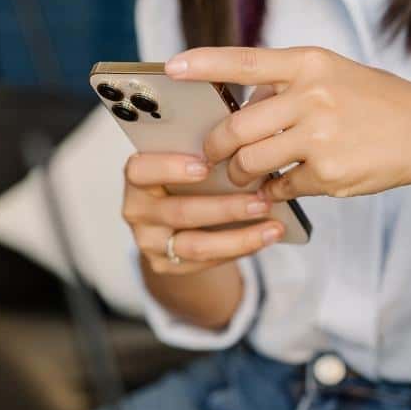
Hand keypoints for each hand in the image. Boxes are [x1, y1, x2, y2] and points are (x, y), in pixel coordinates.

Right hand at [123, 152, 283, 276]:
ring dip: (240, 237)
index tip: (206, 164)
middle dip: (226, 208)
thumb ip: (202, 154)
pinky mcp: (164, 264)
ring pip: (196, 246)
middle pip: (180, 212)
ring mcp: (149, 241)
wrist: (171, 218)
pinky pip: (206, 262)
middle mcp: (137, 211)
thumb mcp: (184, 160)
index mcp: (137, 177)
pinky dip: (240, 250)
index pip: (140, 171)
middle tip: (262, 200)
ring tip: (273, 227)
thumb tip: (244, 144)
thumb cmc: (184, 178)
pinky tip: (265, 238)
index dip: (170, 168)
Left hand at [165, 46, 410, 200]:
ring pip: (251, 162)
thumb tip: (241, 107)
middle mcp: (312, 96)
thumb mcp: (332, 74)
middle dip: (215, 148)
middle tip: (211, 156)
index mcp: (309, 63)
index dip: (203, 64)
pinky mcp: (328, 173)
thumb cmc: (373, 101)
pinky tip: (283, 184)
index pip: (244, 60)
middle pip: (236, 127)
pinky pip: (280, 186)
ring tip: (244, 176)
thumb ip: (285, 85)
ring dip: (239, 175)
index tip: (169, 68)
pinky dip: (274, 189)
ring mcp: (320, 136)